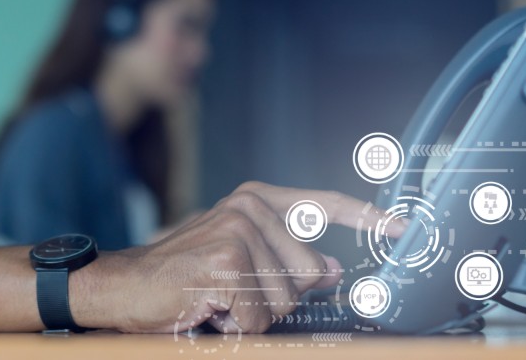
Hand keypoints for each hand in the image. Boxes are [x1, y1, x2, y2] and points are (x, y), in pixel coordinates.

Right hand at [70, 181, 406, 332]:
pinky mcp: (227, 262)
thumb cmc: (178, 275)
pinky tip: (207, 308)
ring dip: (252, 314)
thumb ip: (285, 257)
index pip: (322, 204)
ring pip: (285, 300)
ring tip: (216, 299)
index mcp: (256, 200)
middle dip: (276, 297)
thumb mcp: (236, 256)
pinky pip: (258, 317)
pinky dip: (234, 326)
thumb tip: (332, 268)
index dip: (367, 219)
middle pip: (308, 273)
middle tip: (232, 293)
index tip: (404, 228)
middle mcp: (249, 207)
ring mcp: (238, 231)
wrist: (121, 286)